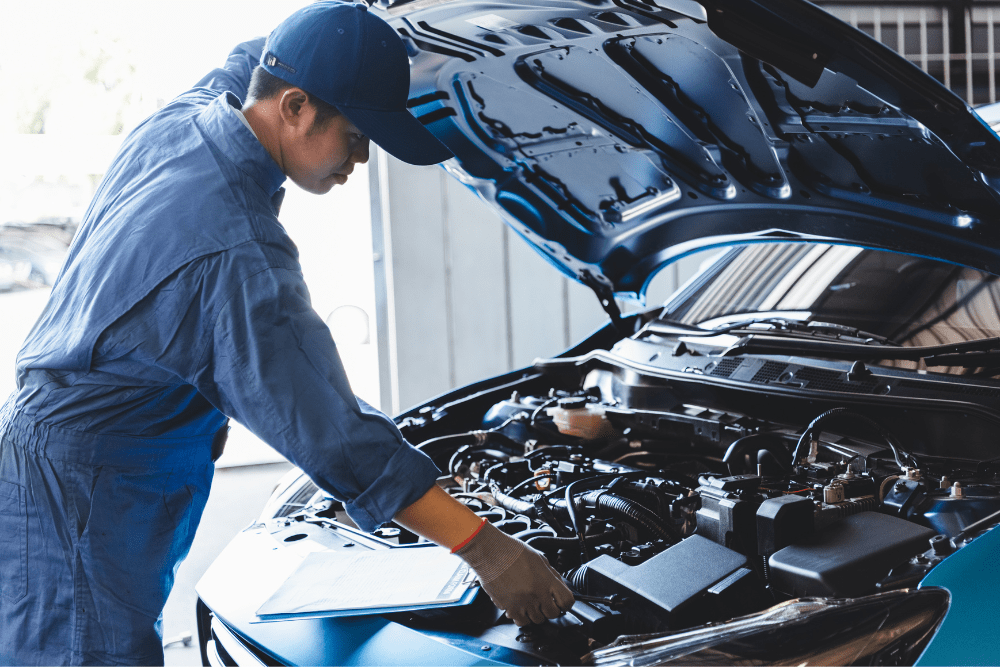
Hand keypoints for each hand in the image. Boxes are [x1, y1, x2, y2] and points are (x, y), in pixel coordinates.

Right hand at [453, 520, 574, 625]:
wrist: (490, 552)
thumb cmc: (511, 551)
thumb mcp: (539, 558)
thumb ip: (551, 574)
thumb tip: (558, 585)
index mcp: (546, 580)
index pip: (567, 601)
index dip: (566, 603)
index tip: (561, 601)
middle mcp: (536, 594)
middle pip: (553, 614)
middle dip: (551, 609)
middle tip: (545, 602)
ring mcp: (522, 602)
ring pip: (537, 620)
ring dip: (536, 613)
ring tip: (530, 602)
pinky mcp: (509, 607)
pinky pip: (521, 622)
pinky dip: (522, 617)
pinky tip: (520, 607)